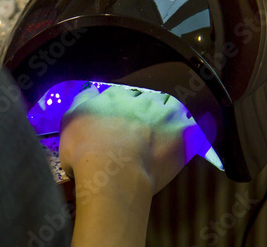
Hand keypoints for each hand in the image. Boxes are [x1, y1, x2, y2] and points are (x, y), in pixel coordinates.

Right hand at [59, 84, 202, 193]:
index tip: (123, 113)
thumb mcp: (70, 120)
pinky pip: (195, 125)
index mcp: (116, 96)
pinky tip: (193, 134)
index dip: (125, 103)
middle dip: (149, 106)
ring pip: (174, 104)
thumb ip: (82, 101)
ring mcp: (164, 115)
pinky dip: (194, 128)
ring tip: (169, 125)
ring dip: (171, 112)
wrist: (111, 173)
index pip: (125, 92)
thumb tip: (90, 93)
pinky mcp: (182, 134)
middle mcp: (142, 101)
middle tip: (146, 121)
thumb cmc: (85, 151)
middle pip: (150, 96)